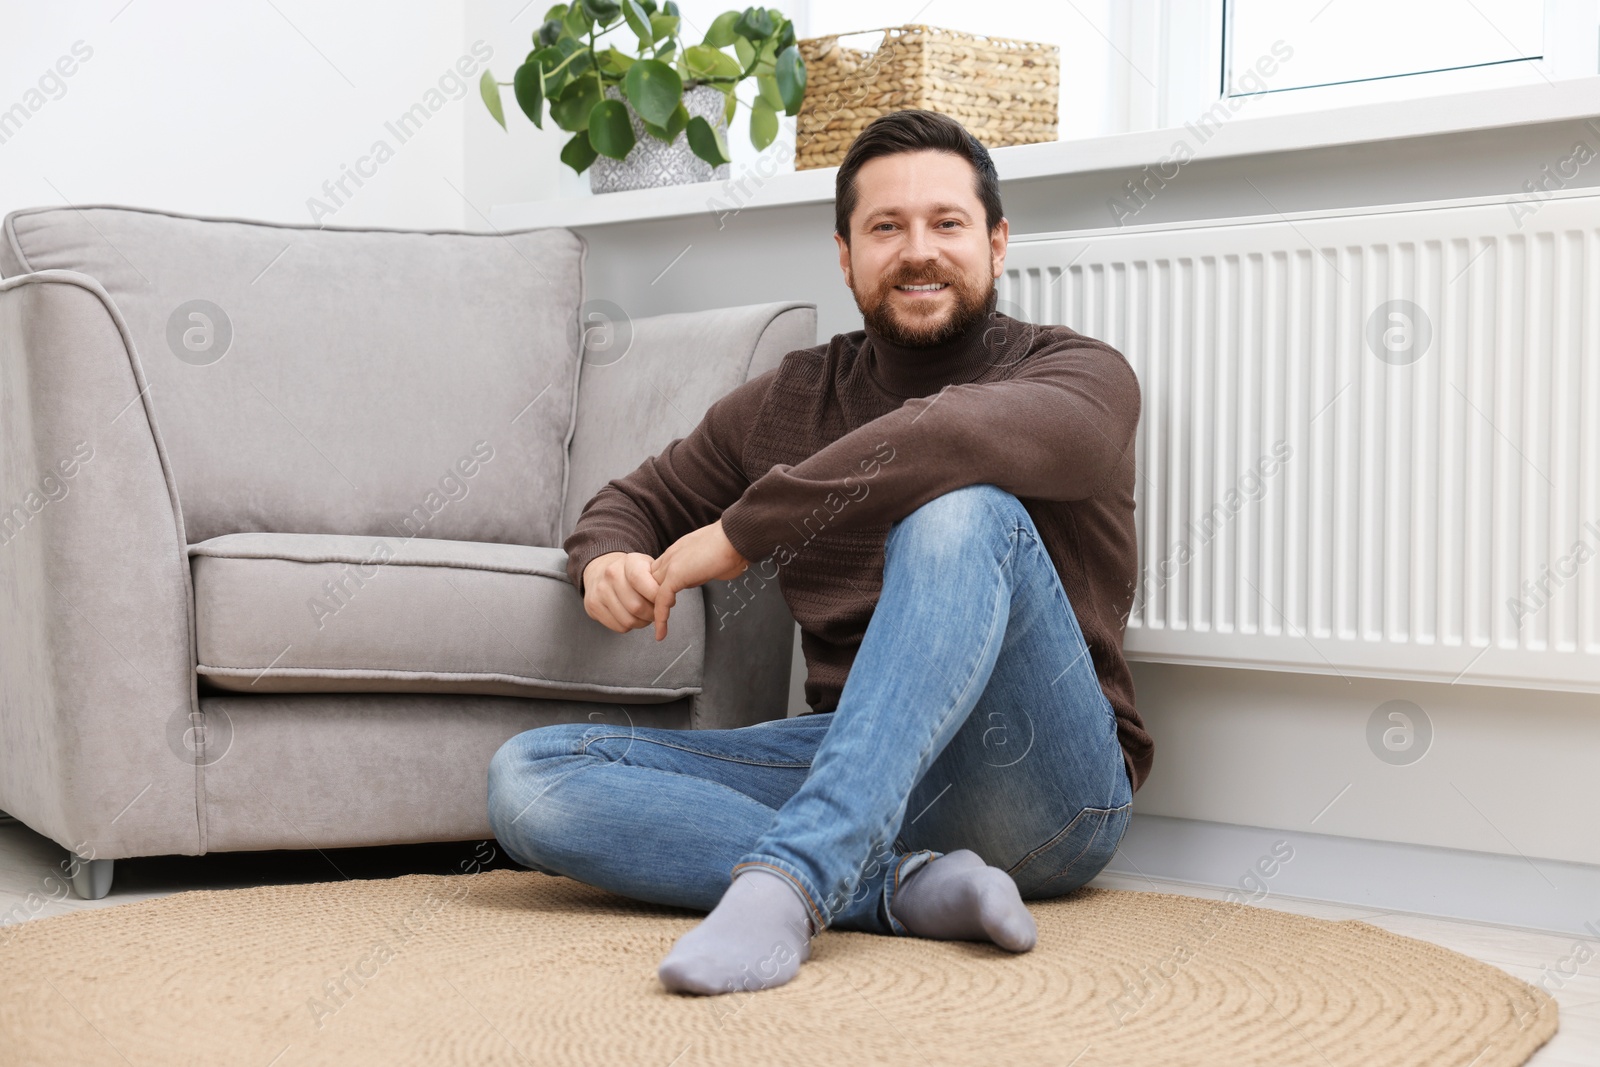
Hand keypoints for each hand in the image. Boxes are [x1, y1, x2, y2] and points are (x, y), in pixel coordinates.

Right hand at [581, 551, 660, 633]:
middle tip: (657, 612)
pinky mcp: (593, 606)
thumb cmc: (630, 571)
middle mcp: (610, 575)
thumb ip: (660, 579)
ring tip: (645, 615)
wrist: (601, 569)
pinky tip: (632, 617)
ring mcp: (599, 591)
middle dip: (652, 614)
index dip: (657, 597)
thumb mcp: (648, 566)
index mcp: (628, 562)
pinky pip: (618, 627)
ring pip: (628, 620)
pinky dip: (630, 626)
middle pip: (636, 607)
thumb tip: (669, 598)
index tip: (666, 600)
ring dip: (642, 623)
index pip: (642, 582)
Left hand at [648, 520, 748, 640]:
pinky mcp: (676, 574)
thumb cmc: (732, 546)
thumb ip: (700, 568)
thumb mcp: (710, 560)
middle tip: (655, 623)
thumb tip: (700, 577)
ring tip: (657, 631)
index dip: (657, 591)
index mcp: (677, 552)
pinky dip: (660, 618)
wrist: (736, 537)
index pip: (658, 573)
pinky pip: (661, 600)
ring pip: (650, 592)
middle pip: (648, 583)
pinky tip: (661, 632)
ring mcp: (671, 565)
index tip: (662, 607)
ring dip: (653, 612)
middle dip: (650, 603)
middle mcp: (670, 557)